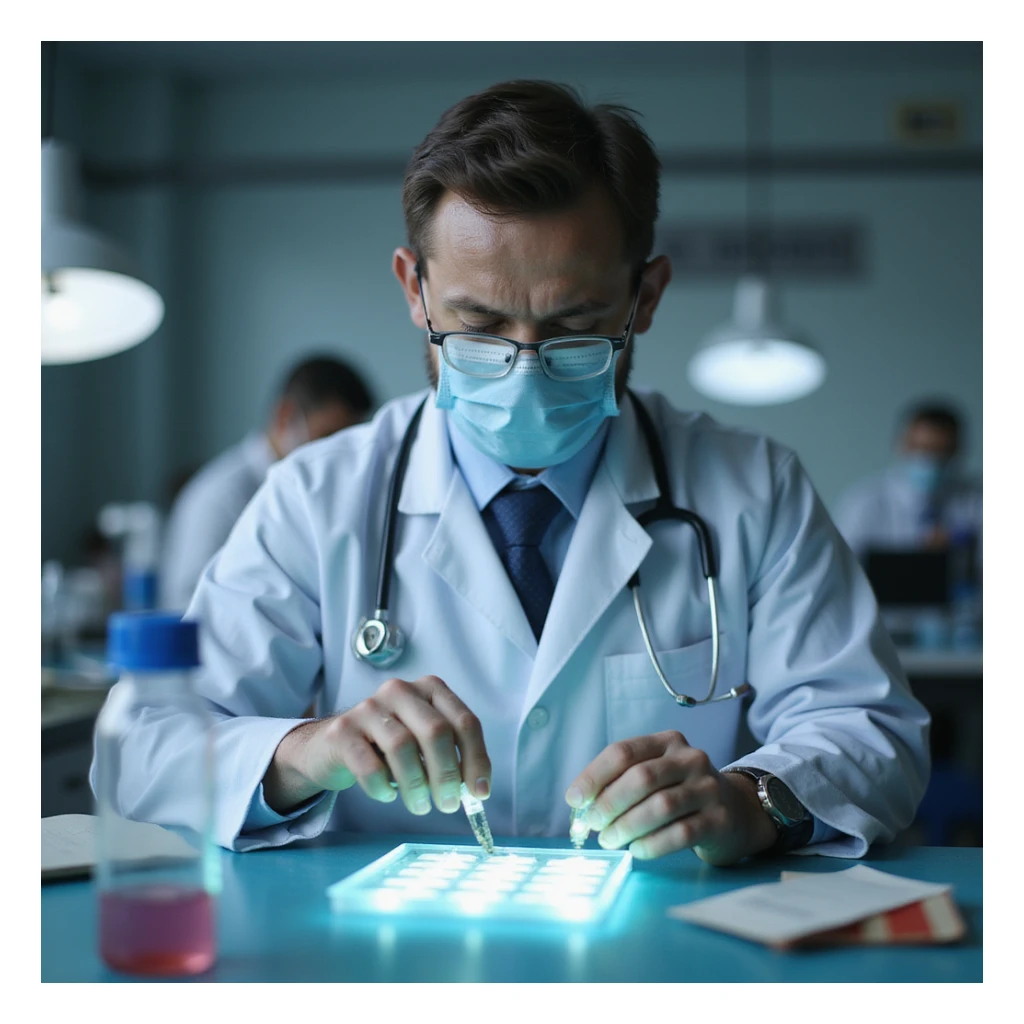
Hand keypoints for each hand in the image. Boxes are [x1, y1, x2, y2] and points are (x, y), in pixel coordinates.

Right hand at [263, 675, 490, 816]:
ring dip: (416, 785)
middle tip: (449, 805)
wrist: (332, 747)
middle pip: (436, 731)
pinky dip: (382, 787)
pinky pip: (369, 765)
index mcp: (430, 689)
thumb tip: (476, 790)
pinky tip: (387, 795)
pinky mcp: (342, 730)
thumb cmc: (388, 747)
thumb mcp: (424, 743)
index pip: (465, 721)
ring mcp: (368, 707)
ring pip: (403, 746)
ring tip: (419, 806)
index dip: (477, 759)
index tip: (480, 793)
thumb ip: (451, 757)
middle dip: (447, 774)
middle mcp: (400, 691)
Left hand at [565, 731, 777, 865]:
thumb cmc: (681, 792)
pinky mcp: (719, 820)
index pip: (623, 751)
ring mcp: (708, 788)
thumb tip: (580, 804)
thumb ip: (621, 782)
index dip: (594, 776)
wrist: (736, 810)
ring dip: (627, 826)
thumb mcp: (656, 775)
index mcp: (667, 741)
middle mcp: (690, 759)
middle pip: (641, 778)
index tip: (574, 800)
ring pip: (660, 806)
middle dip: (609, 804)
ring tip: (609, 840)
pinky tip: (636, 851)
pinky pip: (681, 833)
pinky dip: (652, 844)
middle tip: (593, 825)